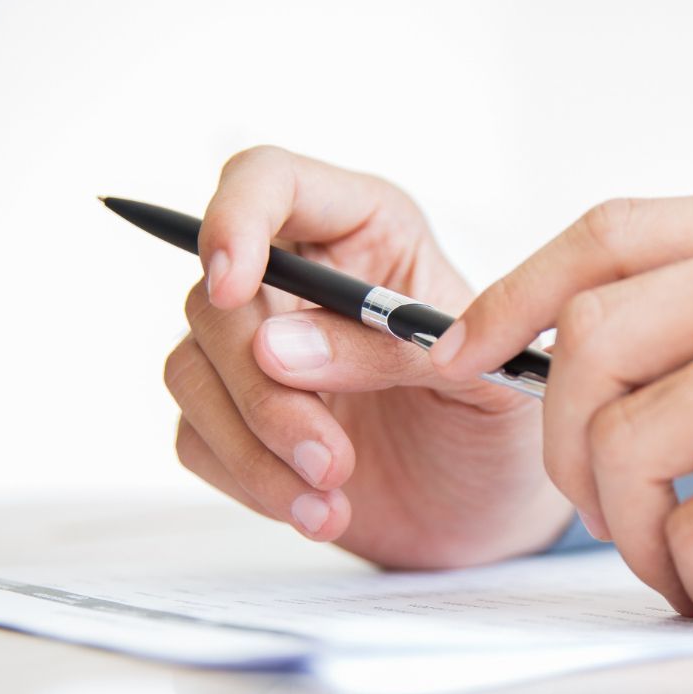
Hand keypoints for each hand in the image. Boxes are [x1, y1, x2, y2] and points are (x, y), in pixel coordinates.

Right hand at [164, 146, 573, 568]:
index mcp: (366, 230)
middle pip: (216, 296)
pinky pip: (197, 438)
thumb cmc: (501, 424)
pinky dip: (253, 482)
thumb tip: (277, 348)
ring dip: (255, 446)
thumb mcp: (481, 381)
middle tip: (329, 458)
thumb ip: (392, 351)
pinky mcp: (237, 421)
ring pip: (191, 370)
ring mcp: (259, 350)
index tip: (234, 284)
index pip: (268, 181)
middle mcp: (299, 279)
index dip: (235, 218)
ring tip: (333, 498)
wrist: (492, 509)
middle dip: (263, 389)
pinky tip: (319, 512)